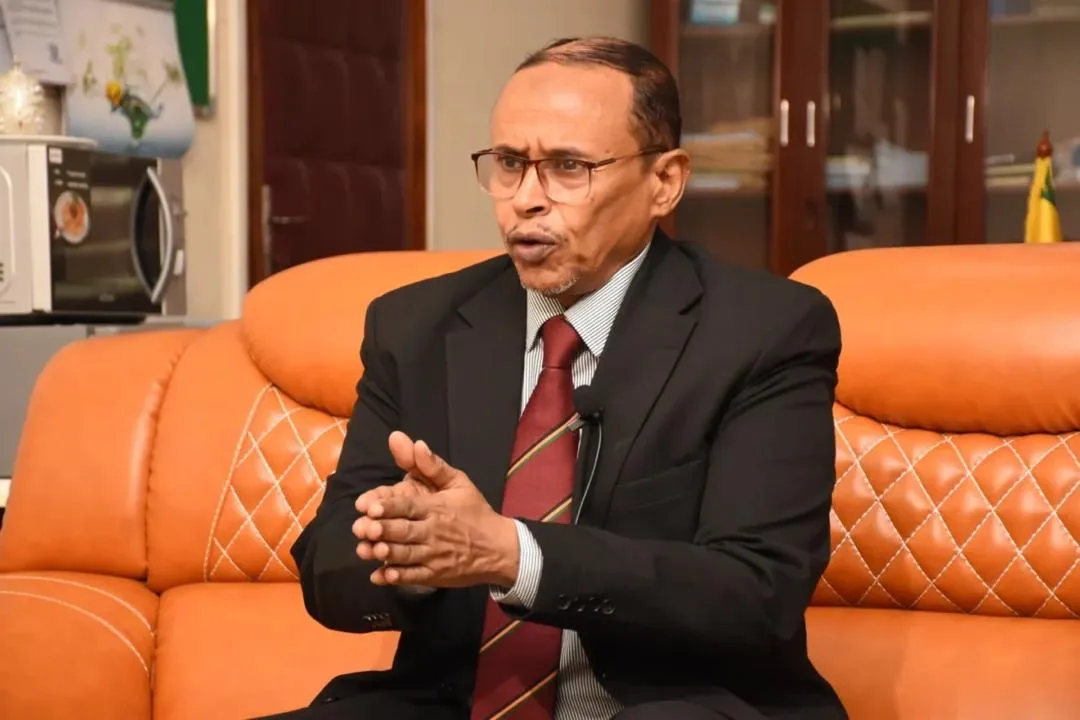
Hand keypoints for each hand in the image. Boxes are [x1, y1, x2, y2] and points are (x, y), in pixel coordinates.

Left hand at [352, 431, 519, 588]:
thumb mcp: (460, 483)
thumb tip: (417, 443)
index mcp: (437, 508)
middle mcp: (433, 532)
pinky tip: (380, 576)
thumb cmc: (475, 513)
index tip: (369, 507)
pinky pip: (413, 577)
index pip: (409, 506)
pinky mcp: (435, 575)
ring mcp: (434, 556)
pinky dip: (396, 578)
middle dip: (383, 530)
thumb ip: (434, 466)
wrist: (499, 549)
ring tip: (366, 550)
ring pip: (406, 555)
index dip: (389, 507)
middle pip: (404, 531)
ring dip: (385, 554)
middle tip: (363, 529)